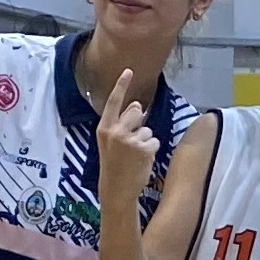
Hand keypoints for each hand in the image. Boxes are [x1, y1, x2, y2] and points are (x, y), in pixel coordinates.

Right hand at [96, 70, 157, 206]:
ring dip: (146, 141)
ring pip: (148, 129)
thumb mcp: (111, 142)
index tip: (129, 71)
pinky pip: (155, 141)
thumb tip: (137, 104)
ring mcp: (129, 139)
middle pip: (137, 112)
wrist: (116, 188)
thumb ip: (122, 123)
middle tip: (130, 144)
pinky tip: (142, 160)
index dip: (122, 85)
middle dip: (139, 123)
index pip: (114, 102)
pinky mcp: (143, 148)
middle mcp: (115, 131)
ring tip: (134, 155)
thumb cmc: (114, 165)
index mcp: (104, 128)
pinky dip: (152, 150)